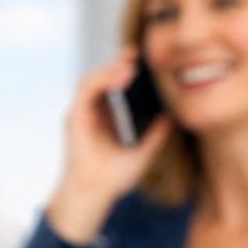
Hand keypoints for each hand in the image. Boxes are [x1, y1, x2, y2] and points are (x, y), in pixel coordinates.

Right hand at [46, 47, 172, 245]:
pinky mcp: (75, 117)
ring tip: (131, 66)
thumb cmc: (113, 179)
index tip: (143, 60)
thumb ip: (156, 134)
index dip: (125, 69)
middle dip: (119, 62)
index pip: (113, 85)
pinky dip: (103, 79)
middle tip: (138, 53)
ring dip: (110, 68)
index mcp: (105, 118)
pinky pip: (87, 88)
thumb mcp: (143, 152)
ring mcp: (81, 114)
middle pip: (102, 77)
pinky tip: (120, 76)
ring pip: (92, 78)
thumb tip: (172, 116)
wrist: (95, 194)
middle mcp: (91, 113)